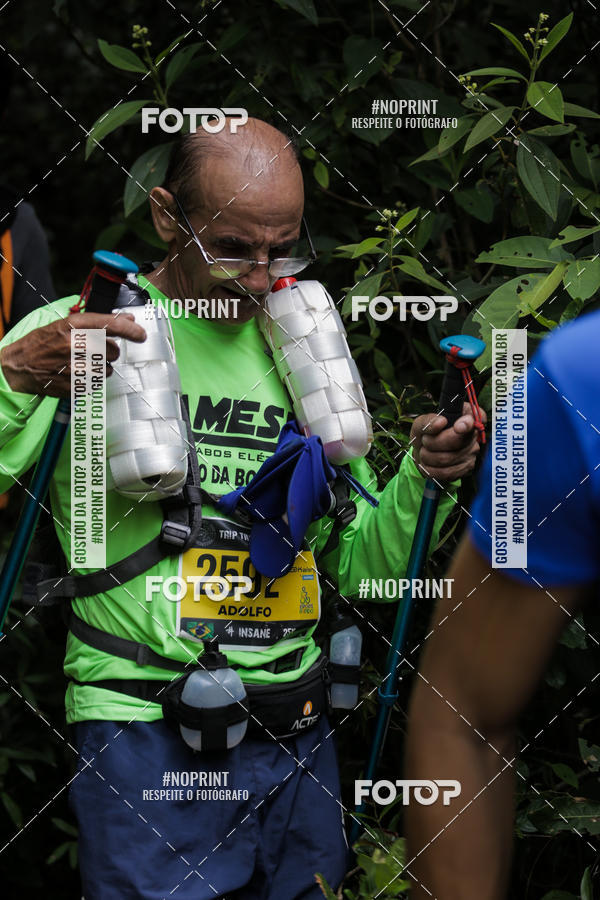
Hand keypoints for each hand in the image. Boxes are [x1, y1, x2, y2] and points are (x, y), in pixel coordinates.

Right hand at [0, 312, 146, 398]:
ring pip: (106, 369)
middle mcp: (75, 344)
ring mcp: (74, 366)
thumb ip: (98, 322)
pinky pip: (97, 383)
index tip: (141, 334)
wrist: (19, 365)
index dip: (130, 330)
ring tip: (81, 364)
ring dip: (100, 368)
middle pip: (112, 351)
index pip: (111, 325)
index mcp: (73, 325)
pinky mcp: (74, 384)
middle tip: (92, 352)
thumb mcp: (66, 325)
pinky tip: (76, 374)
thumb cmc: (42, 343)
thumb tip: (129, 319)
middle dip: (107, 353)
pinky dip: (91, 380)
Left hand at [410, 401, 486, 482]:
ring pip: (447, 459)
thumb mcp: (421, 424)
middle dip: (432, 442)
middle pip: (455, 441)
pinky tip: (428, 463)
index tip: (458, 427)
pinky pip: (446, 472)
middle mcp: (473, 435)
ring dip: (428, 456)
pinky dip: (430, 469)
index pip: (472, 420)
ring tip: (425, 451)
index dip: (466, 424)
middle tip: (425, 440)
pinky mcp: (466, 469)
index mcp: (465, 417)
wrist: (424, 453)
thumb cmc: (426, 435)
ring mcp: (472, 453)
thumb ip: (428, 420)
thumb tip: (440, 422)